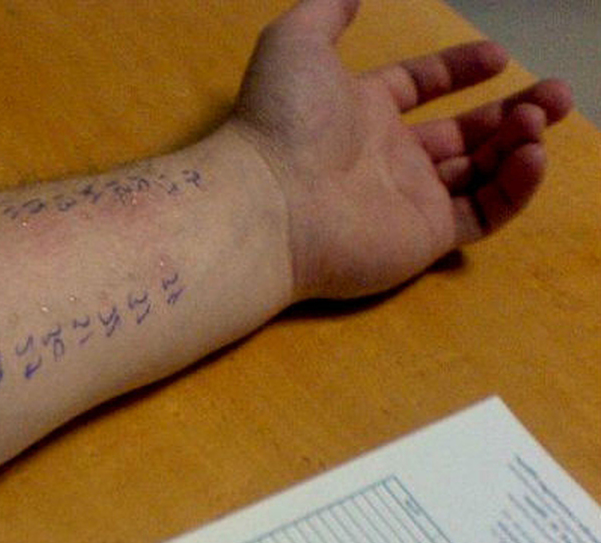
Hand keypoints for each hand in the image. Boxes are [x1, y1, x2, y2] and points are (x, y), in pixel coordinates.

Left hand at [230, 0, 572, 299]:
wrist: (269, 202)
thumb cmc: (281, 120)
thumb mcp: (296, 43)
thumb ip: (328, 11)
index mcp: (359, 111)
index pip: (417, 88)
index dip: (457, 70)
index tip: (497, 56)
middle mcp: (385, 156)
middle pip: (461, 134)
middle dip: (510, 112)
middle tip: (556, 94)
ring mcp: (407, 199)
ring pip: (480, 171)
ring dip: (517, 142)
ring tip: (540, 116)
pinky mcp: (425, 238)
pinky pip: (484, 212)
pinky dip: (515, 186)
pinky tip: (531, 154)